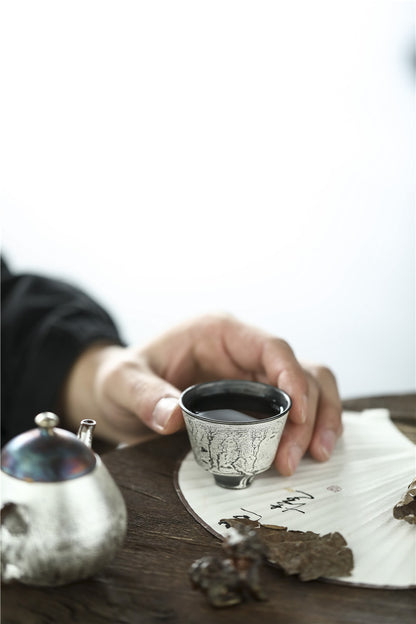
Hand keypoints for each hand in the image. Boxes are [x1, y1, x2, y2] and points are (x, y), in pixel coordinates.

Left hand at [62, 314, 341, 474]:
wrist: (119, 393)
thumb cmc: (123, 377)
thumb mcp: (123, 382)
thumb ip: (144, 395)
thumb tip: (172, 416)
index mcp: (220, 332)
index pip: (272, 347)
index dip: (293, 378)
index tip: (299, 415)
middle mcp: (244, 350)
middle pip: (299, 371)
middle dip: (308, 413)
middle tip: (293, 458)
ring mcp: (253, 374)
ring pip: (309, 386)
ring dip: (319, 420)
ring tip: (316, 457)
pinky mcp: (254, 398)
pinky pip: (295, 407)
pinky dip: (308, 428)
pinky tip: (307, 453)